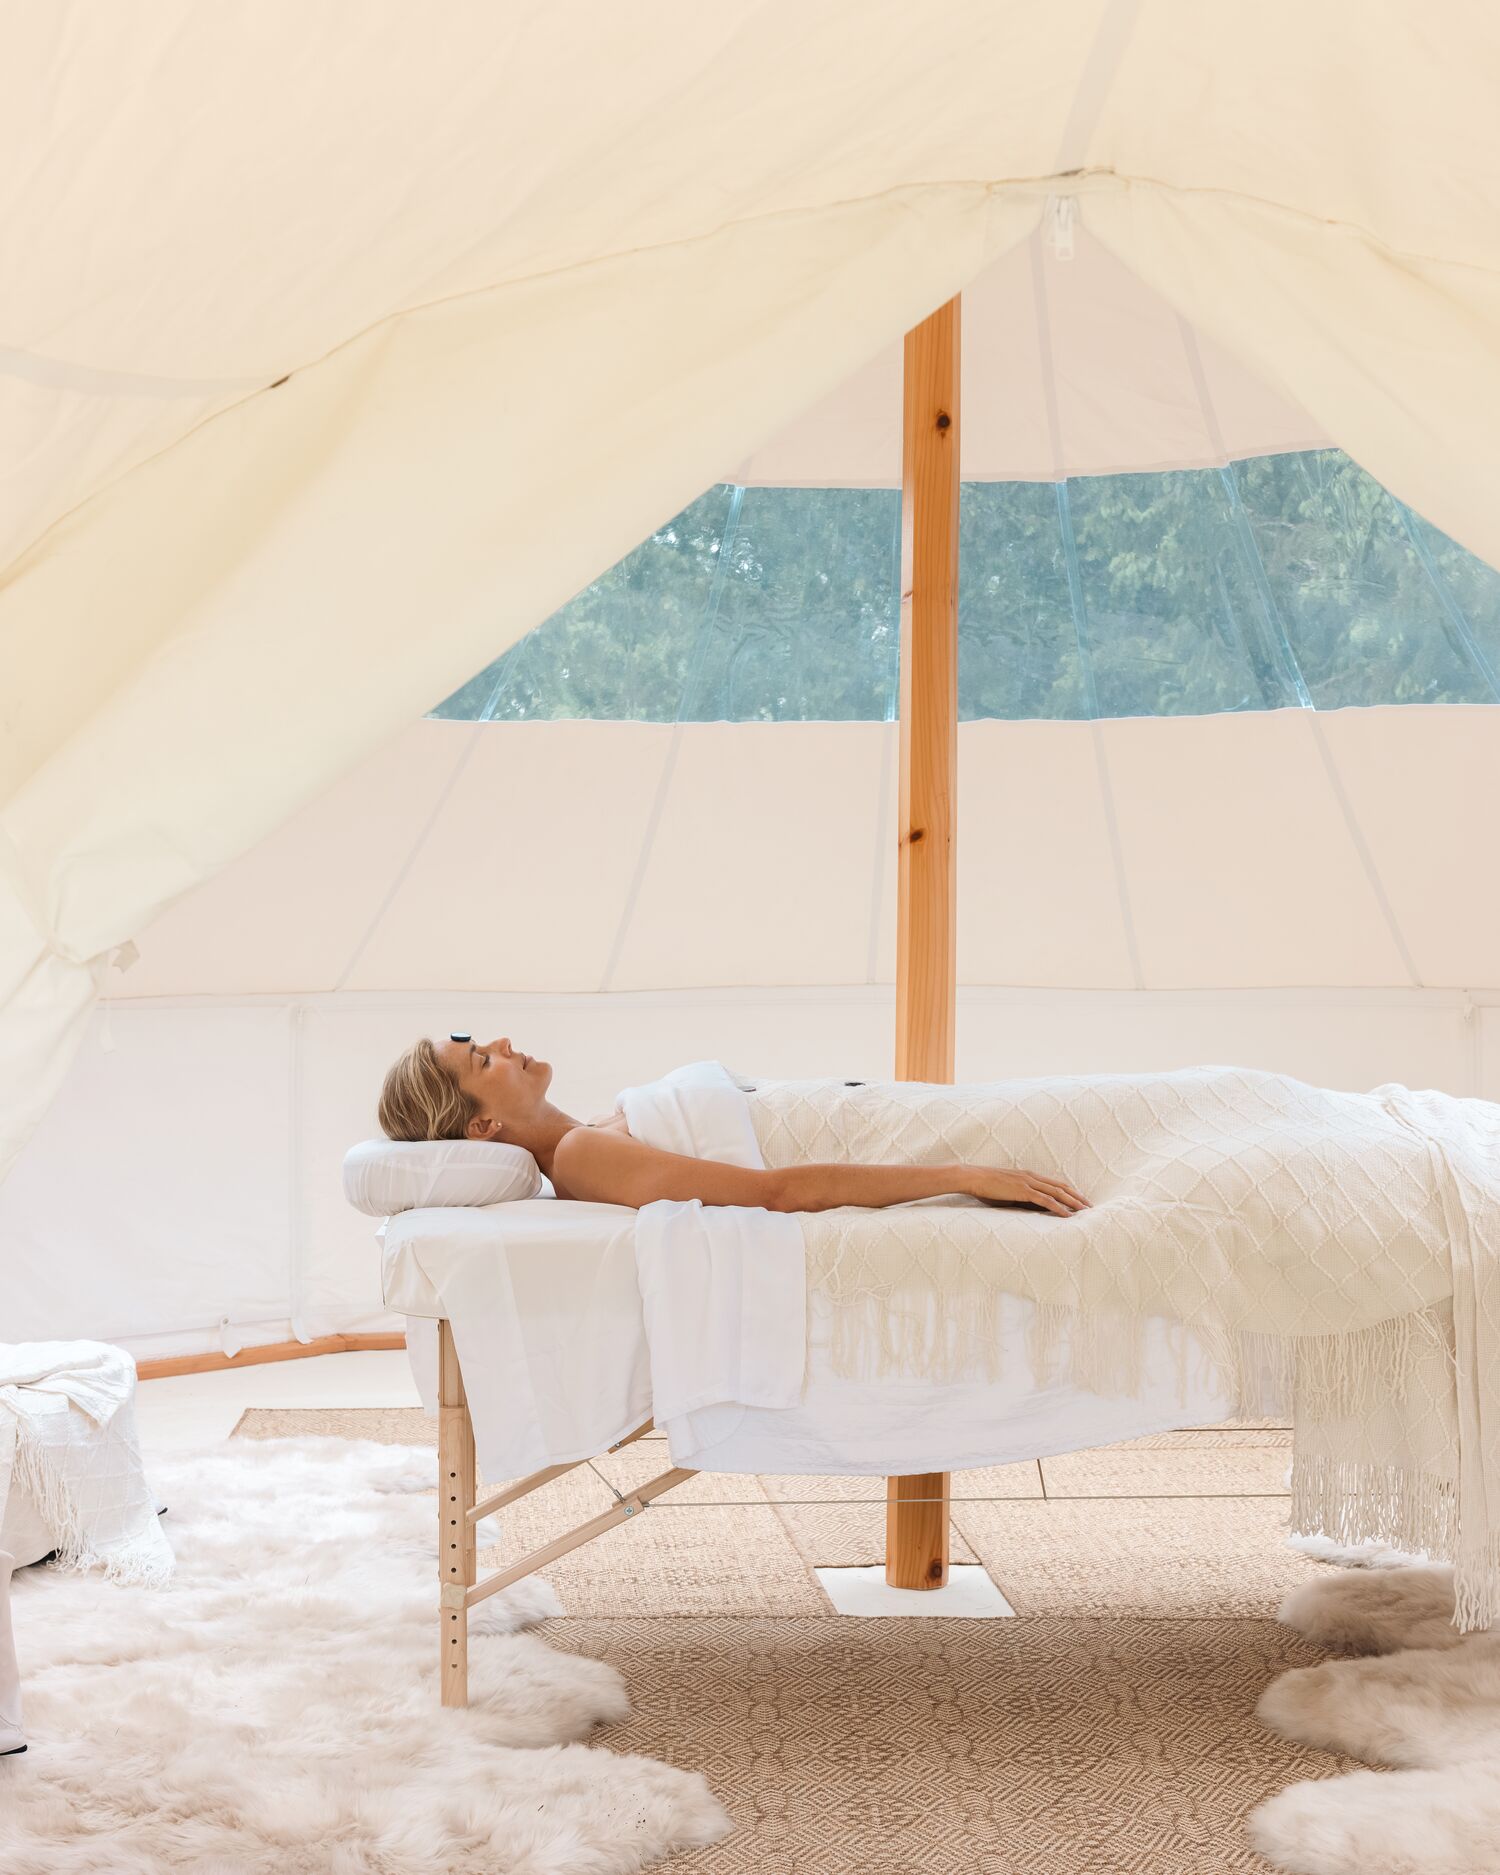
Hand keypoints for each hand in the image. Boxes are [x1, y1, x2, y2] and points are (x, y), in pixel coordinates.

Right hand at [964, 1166, 1090, 1215]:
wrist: (972, 1177)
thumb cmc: (986, 1186)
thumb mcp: (1006, 1191)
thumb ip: (1020, 1197)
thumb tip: (1030, 1208)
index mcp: (1029, 1176)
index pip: (1056, 1183)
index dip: (1070, 1191)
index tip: (1081, 1200)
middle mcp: (1032, 1177)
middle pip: (1061, 1186)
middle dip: (1077, 1196)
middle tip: (1090, 1206)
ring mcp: (1028, 1183)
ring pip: (1057, 1193)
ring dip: (1073, 1202)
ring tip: (1085, 1211)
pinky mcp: (1023, 1190)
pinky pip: (1045, 1200)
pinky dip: (1058, 1208)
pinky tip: (1067, 1215)